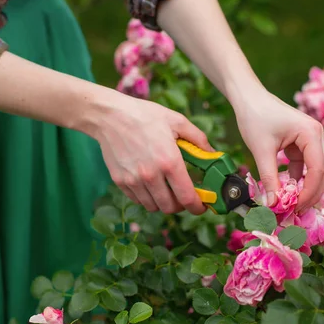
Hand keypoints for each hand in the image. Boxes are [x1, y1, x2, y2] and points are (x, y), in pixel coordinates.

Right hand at [87, 93, 211, 214]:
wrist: (110, 115)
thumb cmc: (145, 116)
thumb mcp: (177, 121)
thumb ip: (198, 139)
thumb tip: (213, 154)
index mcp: (169, 161)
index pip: (187, 198)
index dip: (197, 207)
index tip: (201, 206)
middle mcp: (151, 175)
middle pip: (170, 208)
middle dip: (180, 205)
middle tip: (183, 195)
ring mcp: (134, 180)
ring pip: (153, 207)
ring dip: (163, 202)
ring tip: (166, 189)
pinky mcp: (120, 181)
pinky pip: (138, 200)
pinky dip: (147, 197)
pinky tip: (150, 183)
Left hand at [234, 87, 323, 212]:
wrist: (248, 97)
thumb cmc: (255, 116)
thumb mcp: (261, 150)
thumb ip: (269, 178)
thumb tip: (272, 204)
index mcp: (311, 133)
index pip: (318, 170)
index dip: (309, 192)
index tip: (294, 208)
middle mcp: (317, 135)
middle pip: (323, 171)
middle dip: (312, 193)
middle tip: (297, 211)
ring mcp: (311, 139)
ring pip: (316, 170)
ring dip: (306, 188)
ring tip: (293, 205)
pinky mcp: (301, 143)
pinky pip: (305, 166)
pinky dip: (298, 179)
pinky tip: (287, 192)